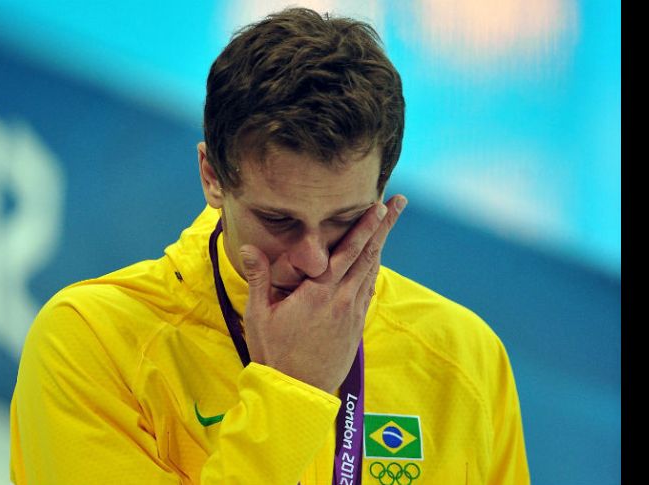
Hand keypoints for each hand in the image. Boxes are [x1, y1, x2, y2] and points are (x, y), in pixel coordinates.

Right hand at [238, 195, 406, 392]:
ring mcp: (352, 314)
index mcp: (320, 294)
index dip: (365, 227)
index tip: (379, 206)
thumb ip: (259, 278)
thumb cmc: (275, 353)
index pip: (347, 252)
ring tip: (388, 224)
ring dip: (381, 245)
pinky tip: (374, 261)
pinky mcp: (355, 326)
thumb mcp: (260, 315)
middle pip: (368, 256)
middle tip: (399, 203)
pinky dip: (373, 270)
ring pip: (371, 271)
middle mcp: (342, 300)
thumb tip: (249, 247)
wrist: (296, 391)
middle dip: (383, 227)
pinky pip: (367, 290)